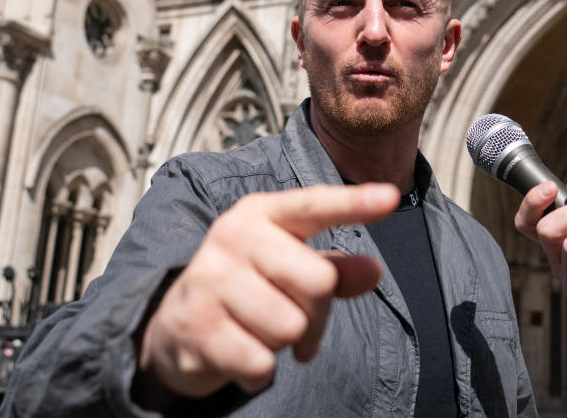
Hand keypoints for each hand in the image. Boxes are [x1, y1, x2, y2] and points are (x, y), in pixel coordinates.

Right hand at [134, 183, 398, 406]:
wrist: (175, 323)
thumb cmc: (250, 286)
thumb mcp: (291, 266)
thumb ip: (336, 268)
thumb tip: (373, 271)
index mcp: (262, 212)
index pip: (314, 206)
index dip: (354, 203)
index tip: (391, 197)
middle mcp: (233, 236)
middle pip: (318, 282)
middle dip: (317, 313)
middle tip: (294, 315)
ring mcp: (210, 279)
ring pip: (291, 328)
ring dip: (285, 343)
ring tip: (260, 330)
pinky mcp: (196, 325)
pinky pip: (262, 364)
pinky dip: (259, 370)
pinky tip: (240, 352)